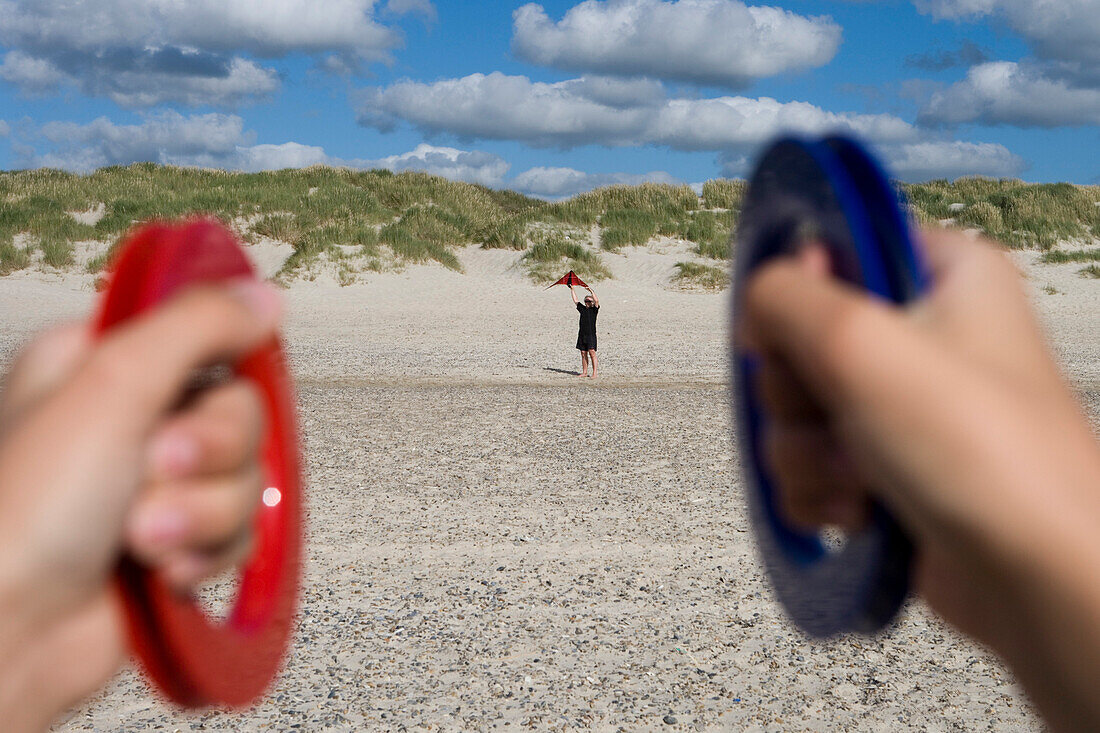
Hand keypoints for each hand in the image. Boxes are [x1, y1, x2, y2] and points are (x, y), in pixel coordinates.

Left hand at [0, 281, 280, 731]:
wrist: (11, 632)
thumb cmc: (26, 512)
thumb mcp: (112, 385)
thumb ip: (197, 326)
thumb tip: (264, 298)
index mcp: (103, 364)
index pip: (207, 338)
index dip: (218, 370)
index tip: (191, 395)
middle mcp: (132, 419)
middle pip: (239, 413)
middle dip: (208, 453)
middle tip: (155, 468)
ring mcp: (154, 484)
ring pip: (244, 478)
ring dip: (200, 513)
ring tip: (140, 536)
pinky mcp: (174, 540)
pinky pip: (237, 532)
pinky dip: (202, 552)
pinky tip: (156, 569)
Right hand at [741, 229, 1099, 730]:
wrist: (1035, 578)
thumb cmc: (972, 449)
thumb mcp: (859, 341)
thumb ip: (783, 297)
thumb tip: (755, 308)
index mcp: (945, 273)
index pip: (837, 247)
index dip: (800, 292)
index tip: (802, 336)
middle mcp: (926, 333)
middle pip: (799, 337)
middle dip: (796, 393)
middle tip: (835, 417)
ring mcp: (905, 405)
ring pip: (796, 410)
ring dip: (804, 453)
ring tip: (855, 480)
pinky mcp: (887, 467)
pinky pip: (811, 463)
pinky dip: (819, 490)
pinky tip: (856, 512)